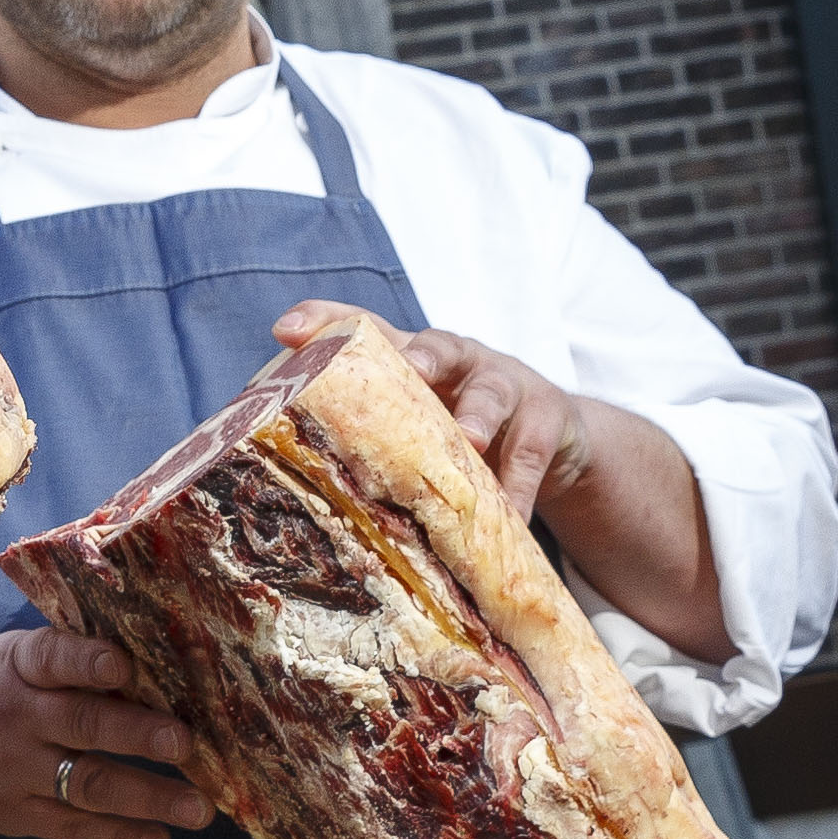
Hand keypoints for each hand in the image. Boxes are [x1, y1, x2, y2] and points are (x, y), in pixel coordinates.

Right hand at [0, 627, 212, 838]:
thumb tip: (160, 668)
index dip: (87, 662)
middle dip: (137, 734)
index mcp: (16, 666)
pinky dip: (119, 834)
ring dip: (147, 797)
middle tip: (186, 744)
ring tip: (198, 809)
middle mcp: (13, 717)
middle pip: (81, 725)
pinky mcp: (13, 816)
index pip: (53, 659)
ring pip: (87, 784)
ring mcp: (11, 771)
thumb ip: (71, 665)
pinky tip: (159, 838)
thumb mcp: (13, 661)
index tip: (124, 666)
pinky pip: (73, 827)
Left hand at [287, 305, 596, 525]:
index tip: (286, 330)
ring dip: (480, 415)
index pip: (366, 330)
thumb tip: (285, 488)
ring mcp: (506, 385)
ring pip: (492, 393)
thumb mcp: (415, 427)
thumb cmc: (458, 431)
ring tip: (470, 441)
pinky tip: (509, 517)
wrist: (553, 440)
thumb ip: (367, 443)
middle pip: (437, 346)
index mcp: (412, 359)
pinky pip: (530, 454)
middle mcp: (458, 361)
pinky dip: (517, 488)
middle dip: (420, 355)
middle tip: (410, 368)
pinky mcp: (547, 419)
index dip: (326, 321)